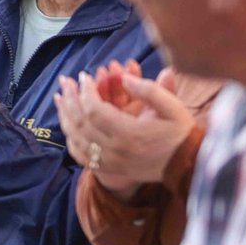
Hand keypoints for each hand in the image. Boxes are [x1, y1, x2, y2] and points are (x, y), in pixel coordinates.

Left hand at [55, 63, 193, 194]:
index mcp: (130, 133)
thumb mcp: (172, 107)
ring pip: (76, 138)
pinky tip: (67, 125)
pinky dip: (71, 139)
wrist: (186, 165)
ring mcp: (110, 161)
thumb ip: (148, 90)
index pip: (95, 110)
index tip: (83, 76)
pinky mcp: (109, 168)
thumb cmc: (180, 132)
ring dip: (65, 116)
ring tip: (59, 97)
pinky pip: (81, 155)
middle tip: (65, 81)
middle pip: (81, 122)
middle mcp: (115, 149)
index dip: (85, 91)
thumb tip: (124, 77)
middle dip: (70, 98)